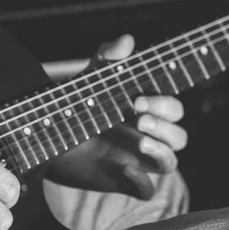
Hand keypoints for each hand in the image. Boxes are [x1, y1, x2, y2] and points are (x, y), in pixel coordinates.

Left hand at [45, 35, 187, 199]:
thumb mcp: (91, 80)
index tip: (139, 98)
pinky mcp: (125, 181)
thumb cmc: (78, 105)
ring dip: (162, 152)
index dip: (165, 105)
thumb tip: (128, 39)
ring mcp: (139, 161)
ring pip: (170, 162)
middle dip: (164, 125)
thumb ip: (108, 58)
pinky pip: (147, 190)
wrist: (49, 135)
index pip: (174, 110)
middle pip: (179, 136)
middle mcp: (149, 137)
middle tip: (137, 116)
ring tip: (140, 142)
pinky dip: (143, 183)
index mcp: (147, 113)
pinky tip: (125, 169)